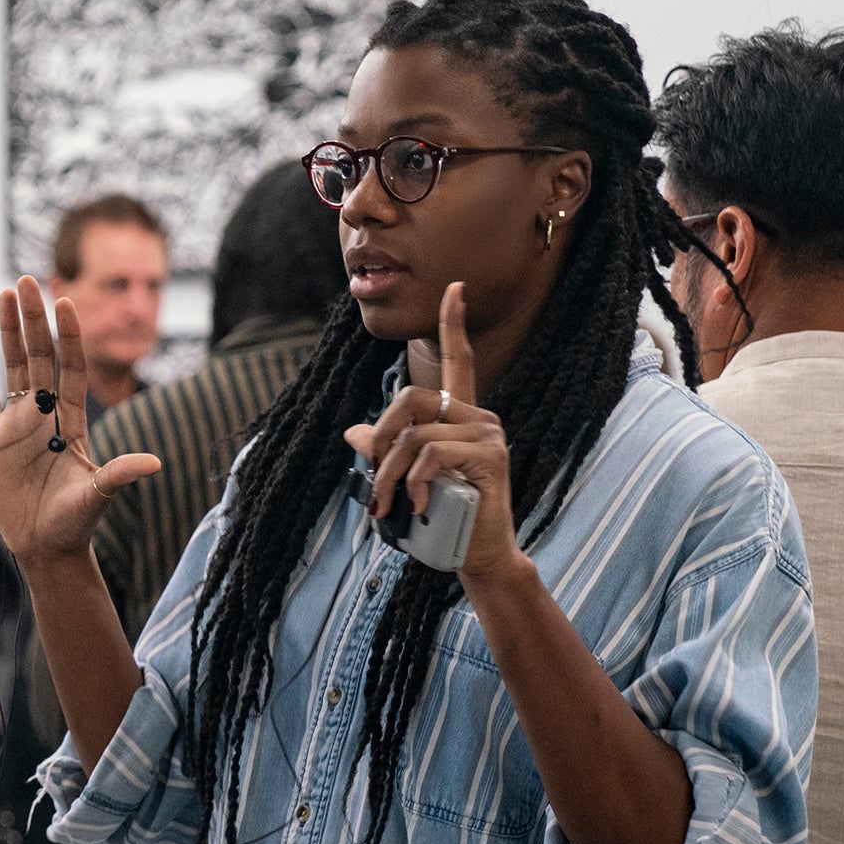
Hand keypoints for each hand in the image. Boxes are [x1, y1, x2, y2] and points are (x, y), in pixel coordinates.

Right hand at [0, 278, 159, 567]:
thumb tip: (153, 463)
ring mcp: (16, 424)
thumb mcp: (97, 496)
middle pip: (38, 356)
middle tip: (26, 280)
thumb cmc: (75, 522)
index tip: (64, 301)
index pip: (70, 366)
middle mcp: (43, 413)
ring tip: (3, 296)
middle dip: (32, 318)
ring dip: (6, 333)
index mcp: (70, 418)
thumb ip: (118, 475)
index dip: (68, 335)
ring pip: (11, 368)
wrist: (44, 545)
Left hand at [343, 282, 523, 588]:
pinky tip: (416, 507)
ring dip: (387, 474)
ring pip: (413, 434)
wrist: (477, 556)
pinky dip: (411, 482)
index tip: (454, 287)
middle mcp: (478, 416)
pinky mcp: (490, 456)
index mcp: (460, 416)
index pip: (459, 359)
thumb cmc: (442, 518)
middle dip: (380, 436)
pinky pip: (430, 454)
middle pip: (411, 397)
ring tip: (386, 505)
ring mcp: (488, 433)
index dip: (453, 323)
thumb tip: (353, 433)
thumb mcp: (404, 480)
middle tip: (373, 476)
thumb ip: (385, 452)